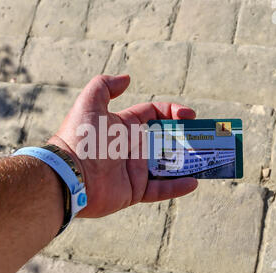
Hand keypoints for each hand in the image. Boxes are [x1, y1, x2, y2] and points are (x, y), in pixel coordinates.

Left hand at [48, 75, 197, 217]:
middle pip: (165, 140)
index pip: (154, 114)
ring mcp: (135, 170)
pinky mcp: (135, 191)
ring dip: (186, 162)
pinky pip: (161, 189)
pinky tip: (194, 182)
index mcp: (124, 126)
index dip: (172, 112)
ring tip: (206, 159)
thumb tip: (127, 79)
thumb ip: (105, 85)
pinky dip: (177, 186)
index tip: (190, 116)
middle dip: (185, 137)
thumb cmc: (81, 137)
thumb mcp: (90, 103)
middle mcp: (131, 147)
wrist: (69, 175)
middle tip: (205, 138)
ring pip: (167, 165)